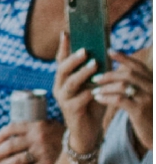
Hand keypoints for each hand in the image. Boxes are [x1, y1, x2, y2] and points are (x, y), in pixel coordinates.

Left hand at [0, 120, 58, 163]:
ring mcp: (42, 151)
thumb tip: (13, 131)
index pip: (11, 128)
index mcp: (36, 125)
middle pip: (10, 146)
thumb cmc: (61, 134)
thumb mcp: (48, 124)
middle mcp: (38, 137)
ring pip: (17, 160)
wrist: (82, 143)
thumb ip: (34, 126)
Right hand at [52, 34, 105, 155]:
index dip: (63, 47)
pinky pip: (78, 99)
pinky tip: (96, 89)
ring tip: (94, 65)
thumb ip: (94, 71)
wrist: (89, 131)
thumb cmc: (92, 104)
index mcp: (64, 78)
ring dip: (82, 73)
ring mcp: (63, 99)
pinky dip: (88, 93)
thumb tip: (104, 51)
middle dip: (73, 58)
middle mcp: (59, 87)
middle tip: (85, 50)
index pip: (61, 59)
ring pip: (70, 83)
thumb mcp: (93, 84)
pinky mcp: (70, 111)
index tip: (66, 32)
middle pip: (62, 69)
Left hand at [95, 46, 152, 150]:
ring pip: (123, 86)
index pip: (138, 66)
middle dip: (109, 74)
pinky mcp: (140, 111)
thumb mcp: (146, 99)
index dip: (123, 57)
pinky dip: (106, 97)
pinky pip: (119, 100)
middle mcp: (153, 88)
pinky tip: (98, 98)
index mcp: (153, 82)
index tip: (109, 51)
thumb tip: (117, 76)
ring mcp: (147, 99)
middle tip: (95, 77)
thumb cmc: (149, 118)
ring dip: (105, 86)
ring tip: (94, 89)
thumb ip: (137, 87)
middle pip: (128, 74)